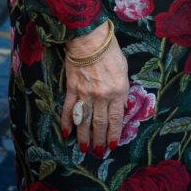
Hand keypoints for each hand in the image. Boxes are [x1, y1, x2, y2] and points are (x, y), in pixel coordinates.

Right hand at [61, 24, 128, 154]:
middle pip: (100, 124)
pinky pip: (70, 110)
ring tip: (84, 148)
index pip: (116, 119)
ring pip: (85, 122)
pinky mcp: (72, 89)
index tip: (112, 145)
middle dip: (99, 140)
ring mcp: (86, 94)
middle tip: (98, 152)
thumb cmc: (110, 51)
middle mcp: (102, 96)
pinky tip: (67, 133)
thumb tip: (123, 108)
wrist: (90, 39)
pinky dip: (67, 123)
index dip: (114, 134)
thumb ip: (123, 90)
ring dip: (84, 137)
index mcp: (118, 91)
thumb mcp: (124, 70)